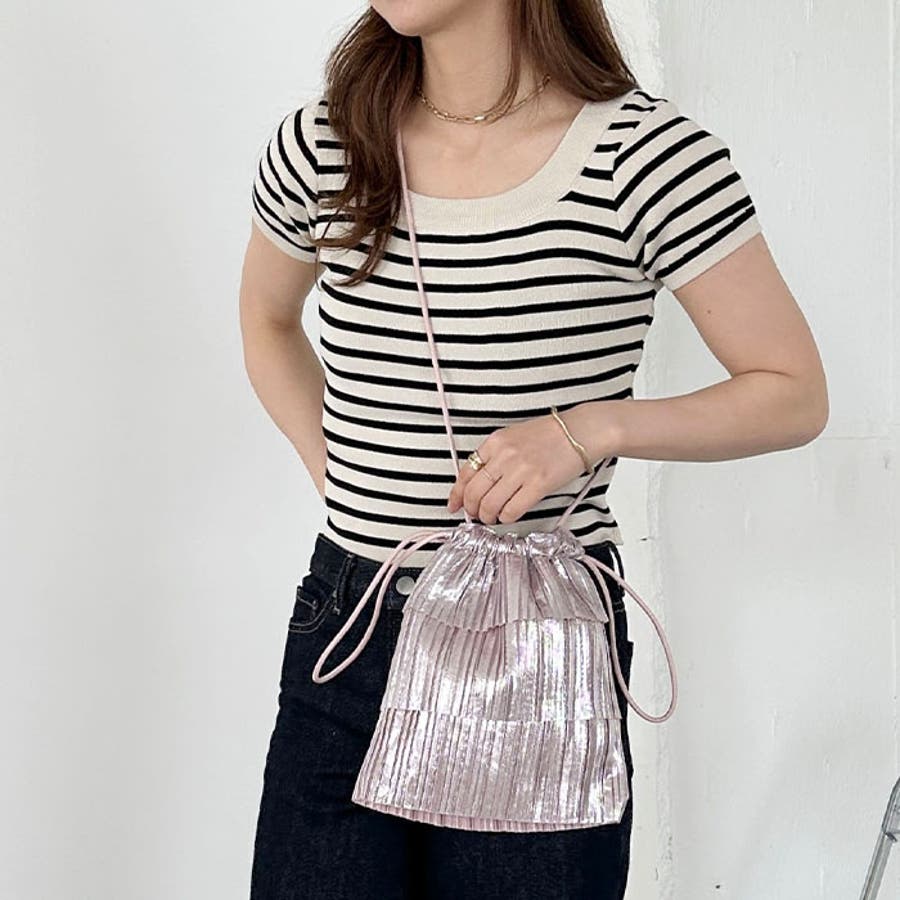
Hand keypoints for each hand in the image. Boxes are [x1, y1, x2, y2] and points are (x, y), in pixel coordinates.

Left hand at [446, 409, 589, 524]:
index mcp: (495, 442)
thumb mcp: (512, 437)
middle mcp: (504, 456)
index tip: (455, 505)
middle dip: (471, 509)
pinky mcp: (538, 485)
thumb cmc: (549, 435)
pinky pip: (511, 511)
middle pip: (474, 492)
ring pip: (490, 505)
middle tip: (475, 515)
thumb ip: (494, 457)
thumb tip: (477, 483)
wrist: (579, 432)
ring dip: (487, 517)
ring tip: (492, 517)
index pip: (465, 473)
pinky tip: (508, 515)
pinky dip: (505, 518)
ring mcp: (521, 471)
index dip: (457, 494)